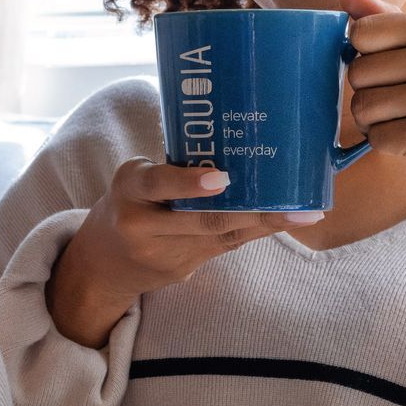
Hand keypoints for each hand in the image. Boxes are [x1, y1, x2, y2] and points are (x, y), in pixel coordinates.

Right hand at [65, 159, 323, 293]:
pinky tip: (285, 223)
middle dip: (248, 211)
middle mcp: (141, 223)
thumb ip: (174, 168)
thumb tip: (237, 136)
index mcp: (129, 188)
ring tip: (302, 214)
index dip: (189, 182)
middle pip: (200, 219)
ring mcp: (161, 252)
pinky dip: (256, 233)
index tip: (222, 179)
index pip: (157, 182)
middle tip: (288, 203)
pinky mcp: (179, 270)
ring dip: (264, 224)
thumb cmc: (132, 202)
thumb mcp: (138, 179)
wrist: (103, 261)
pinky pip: (224, 248)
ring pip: (219, 236)